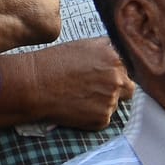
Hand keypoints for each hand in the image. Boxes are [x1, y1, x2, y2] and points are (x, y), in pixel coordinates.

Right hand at [15, 38, 134, 130]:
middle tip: (95, 87)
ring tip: (80, 95)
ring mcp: (111, 100)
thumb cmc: (53, 62)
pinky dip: (93, 114)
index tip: (106, 74)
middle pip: (128, 87)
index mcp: (114, 57)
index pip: (129, 68)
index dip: (117, 71)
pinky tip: (77, 106)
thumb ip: (106, 49)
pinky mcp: (102, 118)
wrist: (35, 84)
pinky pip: (104, 117)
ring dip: (103, 101)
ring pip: (115, 103)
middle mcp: (117, 79)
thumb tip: (120, 55)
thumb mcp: (82, 45)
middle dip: (115, 88)